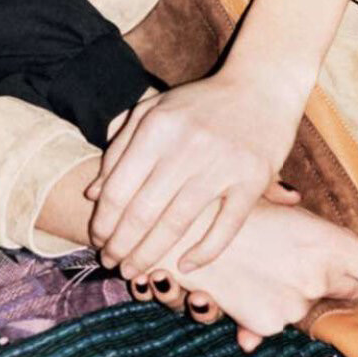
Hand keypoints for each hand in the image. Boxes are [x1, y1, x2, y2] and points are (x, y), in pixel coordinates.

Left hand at [89, 70, 305, 277]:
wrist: (263, 84)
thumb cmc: (201, 102)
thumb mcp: (153, 110)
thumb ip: (120, 148)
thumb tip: (93, 194)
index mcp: (157, 127)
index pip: (118, 189)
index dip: (103, 223)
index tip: (97, 242)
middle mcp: (187, 146)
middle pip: (142, 212)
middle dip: (120, 246)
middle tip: (112, 264)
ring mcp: (222, 164)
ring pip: (176, 224)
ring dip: (150, 255)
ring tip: (136, 272)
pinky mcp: (253, 179)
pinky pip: (225, 227)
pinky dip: (203, 252)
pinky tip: (184, 265)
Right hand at [162, 198, 357, 353]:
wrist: (179, 230)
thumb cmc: (229, 203)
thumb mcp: (277, 197)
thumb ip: (308, 220)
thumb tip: (319, 223)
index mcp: (330, 241)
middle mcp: (319, 277)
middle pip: (350, 289)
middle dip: (333, 277)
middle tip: (298, 255)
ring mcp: (293, 306)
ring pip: (309, 305)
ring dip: (291, 291)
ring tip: (258, 264)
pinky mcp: (266, 324)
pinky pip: (276, 321)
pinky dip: (261, 310)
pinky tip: (239, 286)